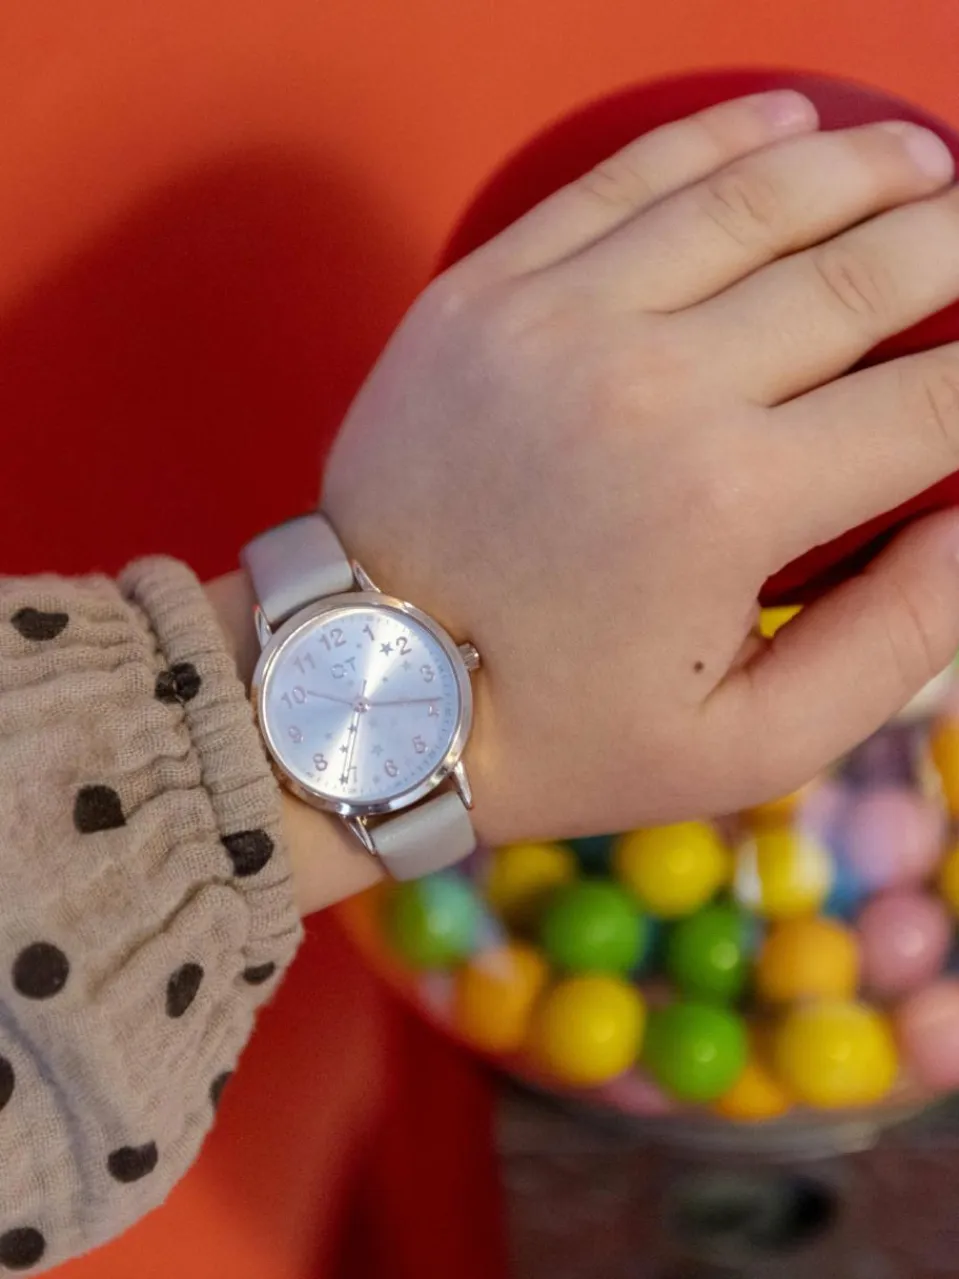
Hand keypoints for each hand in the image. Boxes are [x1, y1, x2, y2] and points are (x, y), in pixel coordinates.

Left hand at [323, 91, 958, 844]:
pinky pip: (625, 179)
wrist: (358, 688)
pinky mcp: (486, 292)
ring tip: (922, 164)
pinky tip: (788, 122)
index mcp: (731, 503)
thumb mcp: (743, 744)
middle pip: (863, 272)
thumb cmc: (554, 733)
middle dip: (952, 249)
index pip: (932, 405)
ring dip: (863, 168)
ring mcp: (558, 320)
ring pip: (754, 197)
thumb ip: (892, 641)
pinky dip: (720, 137)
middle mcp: (653, 386)